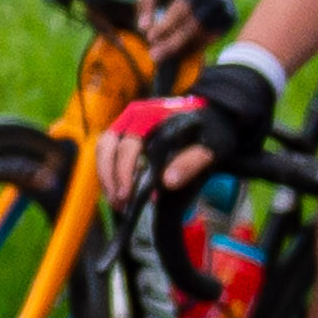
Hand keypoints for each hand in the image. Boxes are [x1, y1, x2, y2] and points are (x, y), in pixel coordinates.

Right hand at [90, 54, 276, 207]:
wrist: (213, 121)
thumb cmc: (210, 133)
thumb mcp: (210, 148)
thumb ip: (190, 162)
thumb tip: (167, 182)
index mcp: (151, 116)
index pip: (128, 144)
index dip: (124, 170)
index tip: (128, 195)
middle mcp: (133, 117)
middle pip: (108, 145)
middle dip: (109, 176)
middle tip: (120, 202)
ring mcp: (127, 125)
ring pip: (104, 150)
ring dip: (106, 176)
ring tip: (117, 202)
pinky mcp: (126, 137)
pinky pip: (108, 154)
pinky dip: (109, 174)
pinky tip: (118, 192)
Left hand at [134, 0, 240, 60]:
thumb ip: (147, 1)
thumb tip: (143, 28)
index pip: (182, 7)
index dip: (166, 24)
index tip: (149, 37)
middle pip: (193, 26)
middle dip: (172, 43)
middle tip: (153, 56)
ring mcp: (225, 10)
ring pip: (202, 36)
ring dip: (180, 48)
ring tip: (161, 55)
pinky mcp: (229, 20)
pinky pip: (209, 39)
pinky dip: (192, 47)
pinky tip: (176, 52)